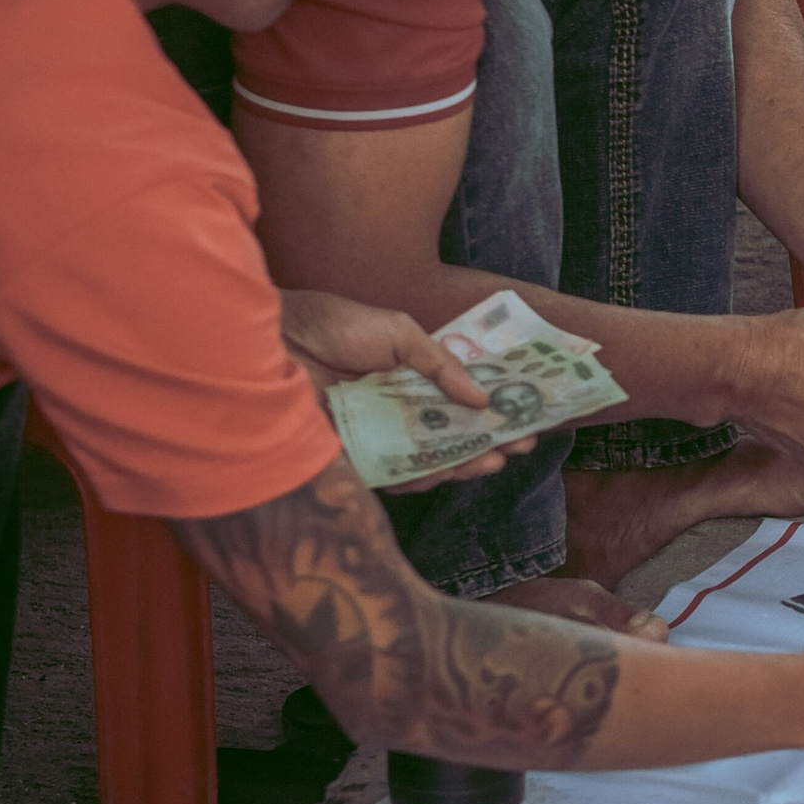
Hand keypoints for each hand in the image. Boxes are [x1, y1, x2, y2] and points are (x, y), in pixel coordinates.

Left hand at [276, 286, 534, 481]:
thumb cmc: (335, 326)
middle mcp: (400, 410)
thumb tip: (484, 398)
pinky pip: (393, 475)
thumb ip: (441, 364)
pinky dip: (421, 478)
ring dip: (463, 464)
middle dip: (488, 443)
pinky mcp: (354, 457)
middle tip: (518, 446)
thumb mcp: (400, 333)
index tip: (527, 417)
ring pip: (429, 460)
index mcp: (413, 378)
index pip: (462, 400)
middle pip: (453, 436)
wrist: (276, 338)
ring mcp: (379, 435)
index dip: (496, 411)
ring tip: (492, 461)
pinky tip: (446, 472)